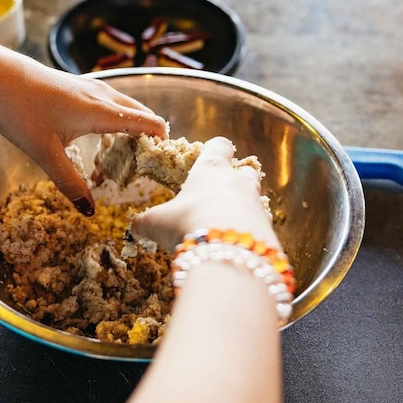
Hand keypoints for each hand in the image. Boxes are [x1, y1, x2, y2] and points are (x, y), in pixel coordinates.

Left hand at [0, 46, 167, 214]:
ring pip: (127, 109)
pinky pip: (111, 104)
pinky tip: (97, 141)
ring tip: (118, 161)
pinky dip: (116, 122)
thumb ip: (70, 183)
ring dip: (131, 132)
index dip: (161, 146)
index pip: (150, 124)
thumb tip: (90, 211)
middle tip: (138, 172)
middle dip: (148, 142)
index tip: (157, 170)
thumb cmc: (19, 110)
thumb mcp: (44, 153)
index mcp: (102, 111)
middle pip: (143, 116)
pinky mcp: (79, 86)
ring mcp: (92, 87)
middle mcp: (104, 95)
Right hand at [131, 137, 279, 251]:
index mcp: (211, 169)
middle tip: (219, 193)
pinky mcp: (267, 231)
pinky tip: (234, 246)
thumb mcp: (156, 223)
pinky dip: (248, 234)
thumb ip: (145, 221)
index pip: (219, 145)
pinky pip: (259, 227)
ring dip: (243, 208)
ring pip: (254, 199)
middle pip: (245, 171)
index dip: (215, 149)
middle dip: (236, 179)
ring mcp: (256, 205)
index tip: (211, 154)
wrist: (227, 256)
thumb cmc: (188, 224)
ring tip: (224, 225)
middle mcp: (237, 182)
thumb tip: (135, 226)